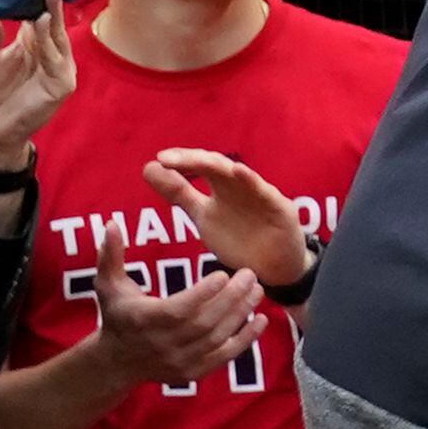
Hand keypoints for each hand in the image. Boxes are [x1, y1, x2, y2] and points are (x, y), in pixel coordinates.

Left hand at [0, 0, 72, 168]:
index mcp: (34, 43)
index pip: (42, 10)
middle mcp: (51, 52)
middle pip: (55, 16)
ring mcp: (59, 68)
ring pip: (58, 35)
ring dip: (54, 10)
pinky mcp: (61, 85)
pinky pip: (56, 59)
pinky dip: (50, 40)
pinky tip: (45, 22)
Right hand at [84, 214, 262, 386]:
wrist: (116, 362)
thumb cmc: (117, 315)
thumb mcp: (108, 285)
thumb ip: (111, 254)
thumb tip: (112, 222)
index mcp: (143, 321)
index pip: (178, 310)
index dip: (203, 294)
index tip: (223, 274)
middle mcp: (161, 344)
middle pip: (204, 323)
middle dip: (231, 299)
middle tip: (250, 275)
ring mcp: (178, 361)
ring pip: (217, 338)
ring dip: (241, 314)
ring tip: (258, 290)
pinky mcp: (192, 372)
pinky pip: (224, 357)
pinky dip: (245, 340)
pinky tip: (261, 320)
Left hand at [141, 146, 311, 289]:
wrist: (272, 269)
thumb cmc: (240, 239)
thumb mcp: (202, 216)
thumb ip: (179, 193)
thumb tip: (148, 168)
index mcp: (221, 188)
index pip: (200, 167)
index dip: (181, 162)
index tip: (158, 161)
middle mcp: (240, 186)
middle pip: (216, 166)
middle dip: (192, 160)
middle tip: (165, 159)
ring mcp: (260, 196)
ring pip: (238, 174)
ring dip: (217, 165)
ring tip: (194, 159)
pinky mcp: (279, 209)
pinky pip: (265, 192)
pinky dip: (252, 181)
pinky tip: (238, 171)